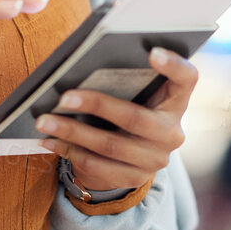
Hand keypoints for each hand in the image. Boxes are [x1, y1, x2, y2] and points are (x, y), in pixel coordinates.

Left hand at [35, 46, 197, 192]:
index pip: (186, 78)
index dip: (174, 65)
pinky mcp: (134, 178)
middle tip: (63, 97)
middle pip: (134, 118)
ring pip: (109, 146)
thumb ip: (123, 76)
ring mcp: (155, 159)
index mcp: (176, 100)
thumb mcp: (135, 91)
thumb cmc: (128, 104)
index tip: (152, 51)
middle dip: (95, 105)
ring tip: (44, 121)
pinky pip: (97, 166)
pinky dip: (68, 151)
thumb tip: (79, 65)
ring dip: (71, 132)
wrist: (132, 153)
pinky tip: (48, 140)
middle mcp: (172, 133)